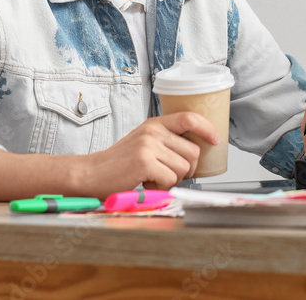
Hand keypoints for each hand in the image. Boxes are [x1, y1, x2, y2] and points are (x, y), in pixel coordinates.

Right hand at [82, 112, 218, 195]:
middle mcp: (153, 131)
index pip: (190, 118)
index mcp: (154, 124)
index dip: (207, 128)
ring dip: (172, 179)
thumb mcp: (143, 143)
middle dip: (187, 169)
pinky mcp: (145, 162)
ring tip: (153, 177)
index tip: (215, 139)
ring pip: (184, 168)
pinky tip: (146, 182)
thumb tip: (196, 152)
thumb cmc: (118, 163)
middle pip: (193, 151)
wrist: (91, 174)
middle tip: (167, 174)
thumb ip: (165, 142)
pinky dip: (161, 186)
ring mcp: (149, 145)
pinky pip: (170, 179)